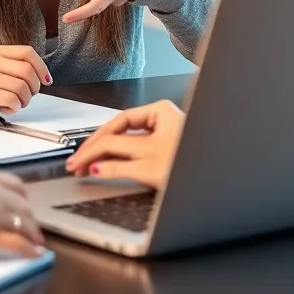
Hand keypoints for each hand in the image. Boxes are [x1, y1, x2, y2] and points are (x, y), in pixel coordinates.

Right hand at [0, 46, 51, 116]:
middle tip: (26, 97)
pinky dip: (14, 108)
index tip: (45, 80)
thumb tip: (35, 75)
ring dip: (24, 101)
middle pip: (28, 71)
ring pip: (21, 87)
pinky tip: (5, 109)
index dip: (41, 67)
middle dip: (34, 88)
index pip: (28, 53)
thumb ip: (6, 67)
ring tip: (14, 104)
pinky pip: (11, 100)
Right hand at [0, 167, 44, 261]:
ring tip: (34, 242)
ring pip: (24, 222)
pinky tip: (33, 253)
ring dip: (32, 234)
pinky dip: (29, 249)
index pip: (14, 184)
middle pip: (22, 203)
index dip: (21, 200)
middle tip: (30, 228)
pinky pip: (18, 242)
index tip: (23, 209)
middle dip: (28, 217)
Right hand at [65, 100, 184, 188]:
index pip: (116, 126)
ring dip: (105, 155)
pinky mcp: (164, 150)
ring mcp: (163, 134)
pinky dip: (119, 159)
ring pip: (126, 142)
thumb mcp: (148, 167)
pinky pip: (135, 150)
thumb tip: (95, 166)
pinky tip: (107, 166)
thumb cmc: (191, 167)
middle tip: (77, 163)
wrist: (217, 182)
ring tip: (86, 166)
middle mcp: (161, 119)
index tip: (79, 159)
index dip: (93, 145)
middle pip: (119, 133)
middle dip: (95, 149)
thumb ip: (117, 166)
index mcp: (159, 111)